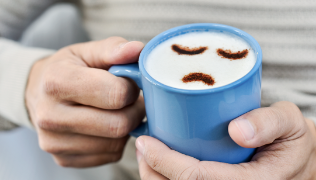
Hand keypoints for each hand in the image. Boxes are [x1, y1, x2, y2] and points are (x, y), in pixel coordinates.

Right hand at [26, 37, 145, 166]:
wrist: (38, 94)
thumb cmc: (67, 70)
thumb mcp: (86, 51)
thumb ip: (113, 49)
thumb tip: (138, 50)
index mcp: (57, 82)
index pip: (115, 95)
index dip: (131, 89)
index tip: (129, 84)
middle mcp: (50, 116)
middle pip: (118, 125)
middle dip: (134, 111)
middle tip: (131, 101)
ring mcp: (55, 143)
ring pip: (116, 144)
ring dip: (126, 128)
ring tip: (117, 111)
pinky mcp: (63, 159)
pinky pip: (109, 155)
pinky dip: (115, 141)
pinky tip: (106, 126)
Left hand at [136, 101, 315, 178]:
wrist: (299, 159)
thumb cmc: (292, 140)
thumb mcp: (289, 124)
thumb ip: (269, 123)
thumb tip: (237, 130)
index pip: (199, 179)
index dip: (166, 162)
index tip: (145, 142)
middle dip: (152, 172)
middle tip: (141, 146)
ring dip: (154, 178)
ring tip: (145, 154)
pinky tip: (158, 164)